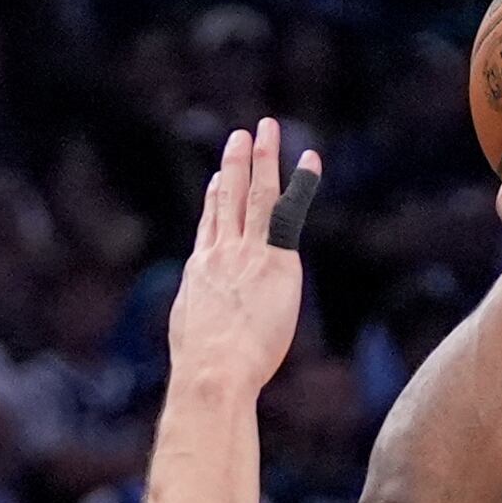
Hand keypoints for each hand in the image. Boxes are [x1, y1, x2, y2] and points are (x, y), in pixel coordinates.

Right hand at [166, 118, 315, 398]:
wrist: (213, 371)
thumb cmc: (202, 372)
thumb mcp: (192, 340)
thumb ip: (200, 326)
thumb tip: (200, 341)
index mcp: (200, 274)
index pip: (208, 228)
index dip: (215, 200)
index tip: (218, 179)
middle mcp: (220, 254)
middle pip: (228, 200)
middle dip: (235, 165)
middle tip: (239, 137)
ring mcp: (246, 253)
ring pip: (255, 195)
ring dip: (262, 158)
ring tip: (265, 130)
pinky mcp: (274, 259)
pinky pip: (289, 211)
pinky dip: (301, 182)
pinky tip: (310, 159)